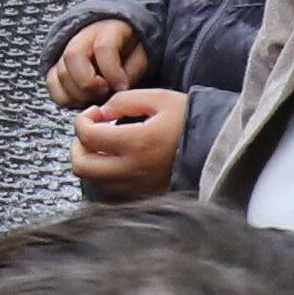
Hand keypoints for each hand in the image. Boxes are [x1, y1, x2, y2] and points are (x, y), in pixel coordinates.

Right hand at [46, 17, 147, 107]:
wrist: (116, 37)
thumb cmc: (131, 48)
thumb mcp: (142, 55)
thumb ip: (132, 71)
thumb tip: (118, 88)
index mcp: (107, 29)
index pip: (103, 47)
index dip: (112, 72)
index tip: (122, 87)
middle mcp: (81, 37)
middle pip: (73, 57)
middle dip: (90, 83)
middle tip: (105, 92)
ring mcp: (65, 51)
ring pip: (59, 73)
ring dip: (78, 93)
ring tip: (96, 96)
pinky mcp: (56, 66)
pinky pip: (52, 85)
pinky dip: (65, 98)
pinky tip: (83, 99)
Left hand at [70, 87, 188, 201]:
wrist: (216, 148)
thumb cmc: (188, 120)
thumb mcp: (160, 98)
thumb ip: (125, 101)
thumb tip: (101, 113)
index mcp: (136, 142)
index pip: (88, 136)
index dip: (82, 121)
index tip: (94, 113)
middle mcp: (132, 169)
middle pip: (82, 166)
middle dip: (77, 145)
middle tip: (90, 131)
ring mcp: (136, 187)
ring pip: (93, 182)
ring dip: (89, 161)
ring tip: (102, 145)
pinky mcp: (142, 195)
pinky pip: (110, 190)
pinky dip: (103, 175)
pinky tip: (115, 160)